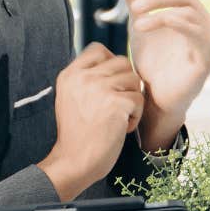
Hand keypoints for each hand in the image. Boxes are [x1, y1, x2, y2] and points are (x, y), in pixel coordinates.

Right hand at [39, 42, 144, 199]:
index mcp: (70, 74)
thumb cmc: (77, 134)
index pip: (99, 49)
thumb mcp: (71, 97)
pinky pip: (139, 100)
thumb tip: (114, 63)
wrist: (74, 161)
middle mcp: (83, 77)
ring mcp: (99, 88)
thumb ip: (87, 78)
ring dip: (131, 101)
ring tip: (116, 118)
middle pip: (122, 62)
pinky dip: (134, 117)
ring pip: (134, 80)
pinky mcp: (116, 102)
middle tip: (115, 106)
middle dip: (126, 84)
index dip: (111, 65)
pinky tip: (119, 128)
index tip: (109, 87)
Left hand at [122, 0, 209, 151]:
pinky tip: (148, 28)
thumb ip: (136, 1)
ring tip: (137, 23)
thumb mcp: (140, 26)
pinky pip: (196, 32)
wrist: (157, 97)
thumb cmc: (153, 63)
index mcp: (190, 13)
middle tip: (134, 8)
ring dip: (159, 12)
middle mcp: (205, 22)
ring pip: (189, 11)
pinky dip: (173, 24)